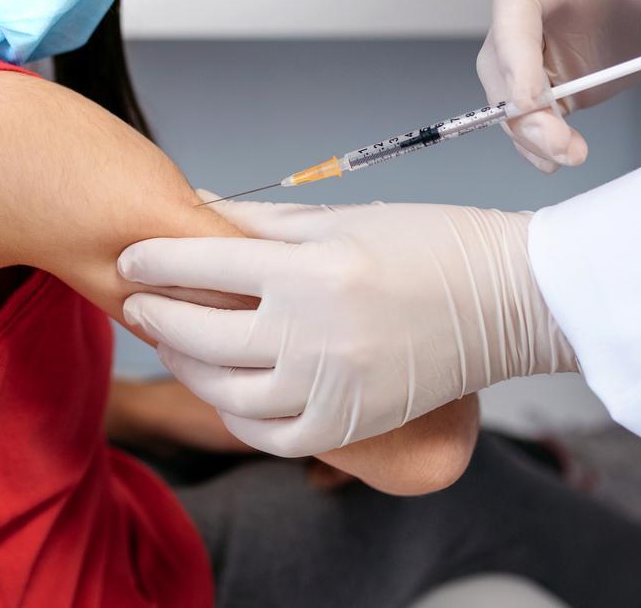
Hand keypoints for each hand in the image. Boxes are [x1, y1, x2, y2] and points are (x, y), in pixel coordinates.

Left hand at [117, 199, 574, 457]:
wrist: (510, 298)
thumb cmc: (432, 244)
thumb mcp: (341, 216)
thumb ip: (260, 222)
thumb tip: (195, 206)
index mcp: (313, 269)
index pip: (204, 265)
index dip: (154, 261)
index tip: (130, 259)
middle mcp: (316, 333)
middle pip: (203, 334)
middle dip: (158, 316)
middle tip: (140, 303)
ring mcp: (333, 386)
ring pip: (227, 393)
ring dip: (188, 368)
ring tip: (174, 345)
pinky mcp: (351, 423)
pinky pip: (270, 434)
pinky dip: (235, 416)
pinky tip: (222, 391)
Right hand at [479, 0, 640, 171]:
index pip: (514, 7)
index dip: (513, 53)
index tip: (530, 99)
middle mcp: (542, 5)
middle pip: (501, 57)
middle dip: (520, 105)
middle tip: (555, 141)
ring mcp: (549, 41)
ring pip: (512, 90)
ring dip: (530, 129)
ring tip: (568, 154)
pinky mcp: (567, 73)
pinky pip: (541, 110)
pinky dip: (545, 137)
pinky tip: (564, 155)